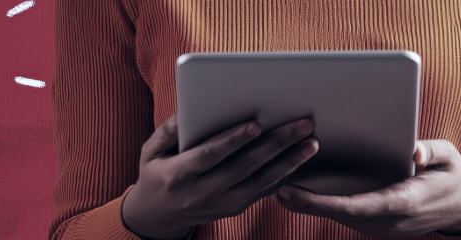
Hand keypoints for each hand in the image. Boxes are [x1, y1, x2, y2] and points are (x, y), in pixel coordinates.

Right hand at [122, 116, 319, 238]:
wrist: (157, 217)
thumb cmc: (154, 175)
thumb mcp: (149, 151)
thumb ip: (169, 129)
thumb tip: (190, 106)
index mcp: (178, 175)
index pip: (210, 156)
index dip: (233, 140)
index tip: (256, 124)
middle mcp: (202, 193)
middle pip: (244, 167)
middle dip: (275, 144)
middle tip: (301, 125)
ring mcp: (221, 204)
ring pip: (260, 182)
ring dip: (289, 162)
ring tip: (311, 143)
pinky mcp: (234, 208)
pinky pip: (263, 192)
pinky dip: (284, 176)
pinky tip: (301, 160)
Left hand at [274, 139, 460, 237]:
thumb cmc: (455, 177)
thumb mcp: (451, 157)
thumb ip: (431, 153)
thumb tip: (414, 153)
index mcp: (404, 203)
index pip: (354, 206)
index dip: (319, 202)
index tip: (290, 192)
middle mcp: (389, 222)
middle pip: (337, 214)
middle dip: (303, 201)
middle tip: (268, 185)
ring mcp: (383, 229)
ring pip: (338, 217)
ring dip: (309, 204)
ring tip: (275, 184)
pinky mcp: (378, 226)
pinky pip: (346, 217)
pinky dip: (322, 204)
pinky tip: (301, 190)